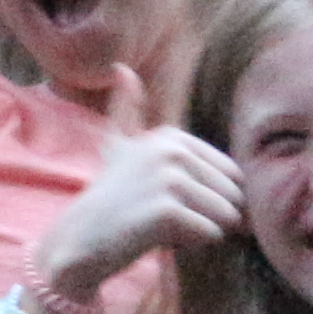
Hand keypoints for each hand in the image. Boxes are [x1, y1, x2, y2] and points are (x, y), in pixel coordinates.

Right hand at [30, 125, 241, 298]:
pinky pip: (211, 234)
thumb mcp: (121, 148)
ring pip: (226, 215)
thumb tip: (123, 68)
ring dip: (202, 232)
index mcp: (172, 136)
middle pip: (234, 194)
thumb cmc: (113, 205)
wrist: (79, 243)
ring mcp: (168, 178)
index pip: (233, 174)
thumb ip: (128, 109)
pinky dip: (192, 245)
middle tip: (166, 221)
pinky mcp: (167, 210)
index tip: (174, 204)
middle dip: (210, 216)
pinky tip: (160, 240)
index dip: (213, 200)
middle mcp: (170, 150)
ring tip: (163, 229)